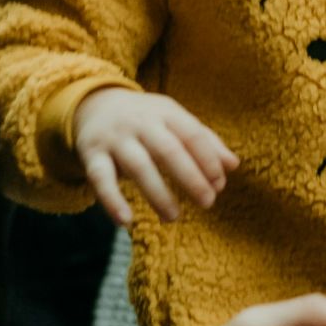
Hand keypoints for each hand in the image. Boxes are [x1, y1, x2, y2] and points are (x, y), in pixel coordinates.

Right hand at [73, 87, 239, 225]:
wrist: (94, 104)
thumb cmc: (146, 119)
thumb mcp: (174, 120)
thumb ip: (204, 141)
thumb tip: (234, 166)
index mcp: (165, 112)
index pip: (192, 134)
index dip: (208, 159)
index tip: (219, 184)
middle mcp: (140, 123)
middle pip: (168, 149)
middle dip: (190, 177)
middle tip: (208, 202)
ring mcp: (115, 138)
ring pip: (138, 166)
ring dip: (157, 193)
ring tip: (174, 217)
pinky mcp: (92, 155)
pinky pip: (100, 178)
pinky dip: (112, 200)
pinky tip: (125, 221)